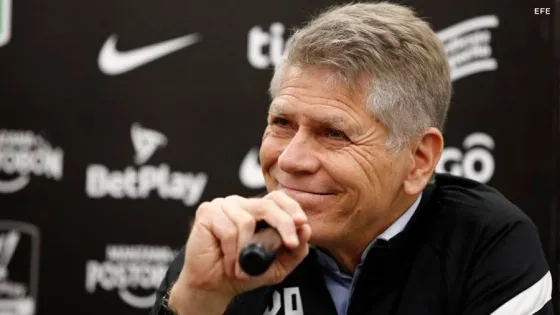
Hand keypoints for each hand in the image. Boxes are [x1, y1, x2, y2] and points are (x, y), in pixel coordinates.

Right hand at [170, 191, 310, 311]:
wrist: (214, 286)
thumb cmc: (244, 272)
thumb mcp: (278, 265)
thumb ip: (295, 251)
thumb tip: (305, 229)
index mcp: (257, 210)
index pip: (278, 198)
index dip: (291, 207)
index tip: (302, 223)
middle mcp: (241, 203)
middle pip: (267, 205)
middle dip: (283, 224)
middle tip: (290, 244)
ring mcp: (223, 206)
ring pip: (247, 221)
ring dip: (248, 251)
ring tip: (243, 268)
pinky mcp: (207, 212)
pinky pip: (229, 230)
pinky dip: (233, 252)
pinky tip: (230, 264)